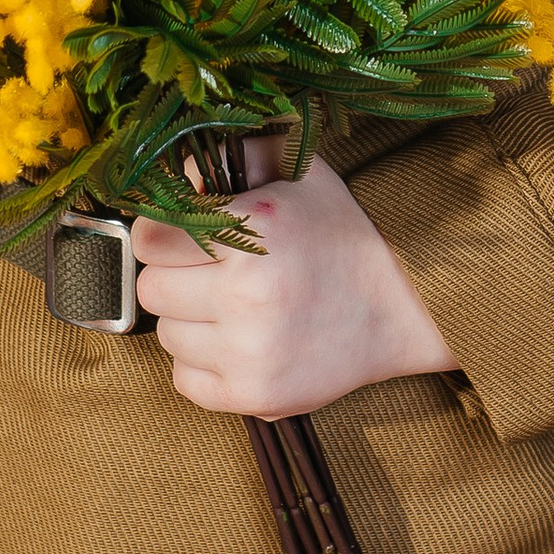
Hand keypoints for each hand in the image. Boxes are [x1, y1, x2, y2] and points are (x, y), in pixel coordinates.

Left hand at [132, 138, 453, 419]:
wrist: (402, 306)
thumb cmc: (342, 234)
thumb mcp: (296, 173)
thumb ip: (229, 158)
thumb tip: (173, 171)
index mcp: (254, 232)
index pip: (151, 238)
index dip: (165, 233)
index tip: (185, 236)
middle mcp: (248, 294)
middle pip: (152, 289)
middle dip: (175, 276)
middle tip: (212, 271)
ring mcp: (250, 352)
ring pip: (166, 336)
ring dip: (190, 321)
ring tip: (233, 307)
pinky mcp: (255, 395)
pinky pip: (184, 380)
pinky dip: (203, 363)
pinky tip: (238, 342)